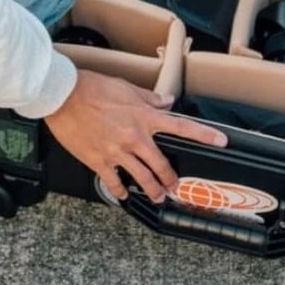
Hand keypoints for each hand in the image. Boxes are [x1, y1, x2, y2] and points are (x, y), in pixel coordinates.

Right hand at [42, 69, 226, 202]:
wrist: (64, 96)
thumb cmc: (92, 87)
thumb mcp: (125, 87)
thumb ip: (149, 97)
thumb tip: (166, 101)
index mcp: (143, 117)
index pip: (181, 127)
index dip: (204, 135)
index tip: (221, 141)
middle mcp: (134, 137)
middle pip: (161, 164)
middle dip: (171, 179)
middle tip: (176, 187)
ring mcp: (117, 152)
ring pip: (142, 178)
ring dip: (152, 190)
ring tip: (157, 197)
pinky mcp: (98, 161)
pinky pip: (114, 182)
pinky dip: (120, 191)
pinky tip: (123, 194)